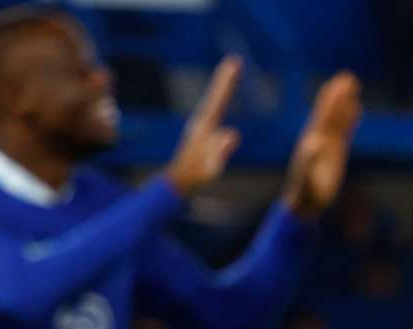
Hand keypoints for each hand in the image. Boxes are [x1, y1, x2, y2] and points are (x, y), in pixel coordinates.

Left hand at [166, 56, 241, 196]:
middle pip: (216, 97)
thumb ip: (220, 152)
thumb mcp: (210, 168)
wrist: (178, 184)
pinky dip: (220, 100)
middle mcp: (201, 124)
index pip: (217, 101)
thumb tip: (233, 133)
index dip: (226, 83)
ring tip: (231, 71)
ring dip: (223, 87)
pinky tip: (222, 99)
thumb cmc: (196, 178)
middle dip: (225, 80)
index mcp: (203, 128)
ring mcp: (201, 129)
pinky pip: (214, 112)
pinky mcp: (202, 135)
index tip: (234, 64)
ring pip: (214, 103)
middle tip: (234, 60)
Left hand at [284, 71, 361, 216]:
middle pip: (331, 112)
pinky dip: (350, 118)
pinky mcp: (336, 151)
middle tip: (348, 76)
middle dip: (339, 95)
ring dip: (345, 103)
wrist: (307, 202)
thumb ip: (310, 160)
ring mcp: (328, 144)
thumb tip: (314, 141)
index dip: (332, 100)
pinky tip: (356, 108)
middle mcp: (320, 138)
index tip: (340, 84)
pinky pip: (344, 130)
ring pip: (338, 119)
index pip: (324, 116)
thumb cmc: (306, 192)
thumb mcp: (307, 177)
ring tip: (353, 86)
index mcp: (313, 141)